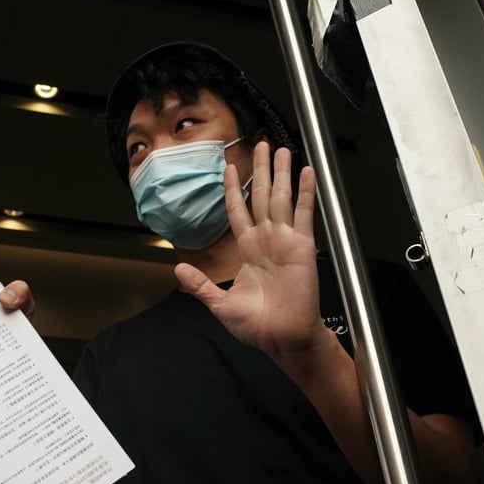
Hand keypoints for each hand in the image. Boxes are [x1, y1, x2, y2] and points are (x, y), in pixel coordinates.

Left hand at [174, 143, 324, 355]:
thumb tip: (177, 269)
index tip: (228, 167)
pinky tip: (306, 171)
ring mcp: (286, 241)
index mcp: (248, 250)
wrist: (282, 340)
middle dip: (262, 169)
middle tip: (262, 143)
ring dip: (282, 173)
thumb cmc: (257, 327)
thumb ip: (200, 284)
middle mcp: (267, 241)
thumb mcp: (219, 304)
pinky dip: (305, 192)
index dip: (234, 188)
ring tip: (282, 148)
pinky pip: (304, 214)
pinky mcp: (303, 247)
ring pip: (282, 198)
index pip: (239, 210)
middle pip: (262, 196)